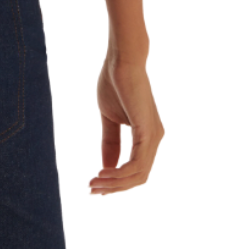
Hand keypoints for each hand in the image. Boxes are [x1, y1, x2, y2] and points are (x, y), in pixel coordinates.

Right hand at [89, 52, 163, 194]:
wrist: (120, 58)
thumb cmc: (115, 82)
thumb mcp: (109, 118)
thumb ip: (111, 142)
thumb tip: (106, 167)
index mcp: (147, 136)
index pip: (136, 169)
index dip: (116, 181)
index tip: (95, 185)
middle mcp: (155, 139)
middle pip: (139, 177)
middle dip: (115, 187)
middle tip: (92, 189)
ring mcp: (154, 136)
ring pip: (139, 175)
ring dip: (115, 183)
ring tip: (94, 183)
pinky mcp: (147, 131)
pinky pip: (138, 164)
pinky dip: (120, 173)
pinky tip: (103, 173)